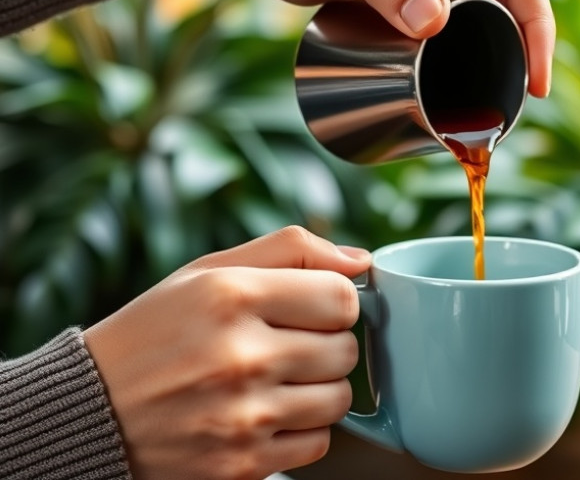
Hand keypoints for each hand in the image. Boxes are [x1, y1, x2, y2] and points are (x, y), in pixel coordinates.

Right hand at [84, 226, 370, 479]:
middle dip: (326, 345)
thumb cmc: (156, 332)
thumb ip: (289, 251)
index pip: (341, 298)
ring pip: (339, 398)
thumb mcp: (207, 271)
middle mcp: (239, 356)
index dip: (334, 303)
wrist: (91, 410)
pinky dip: (301, 429)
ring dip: (318, 389)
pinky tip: (265, 414)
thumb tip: (359, 262)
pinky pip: (318, 443)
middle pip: (345, 349)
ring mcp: (242, 415)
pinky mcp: (242, 463)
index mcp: (231, 296)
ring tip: (276, 381)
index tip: (312, 309)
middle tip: (287, 346)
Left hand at [244, 0, 554, 97]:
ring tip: (480, 106)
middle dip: (514, 54)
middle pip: (502, 6)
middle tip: (510, 107)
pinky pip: (438, 28)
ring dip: (481, 60)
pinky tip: (444, 86)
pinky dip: (447, 58)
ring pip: (471, 20)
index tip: (536, 85)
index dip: (538, 32)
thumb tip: (434, 19)